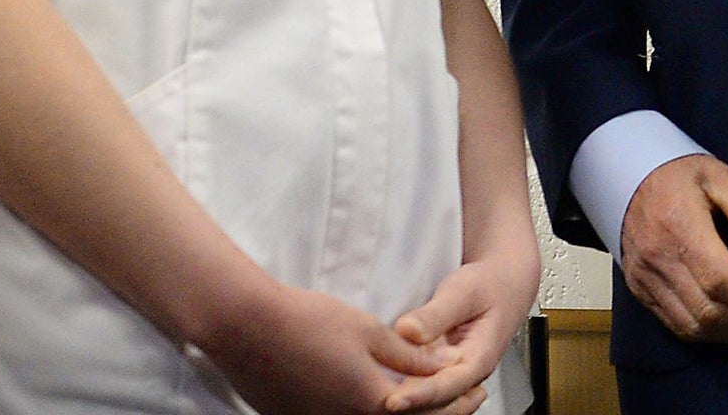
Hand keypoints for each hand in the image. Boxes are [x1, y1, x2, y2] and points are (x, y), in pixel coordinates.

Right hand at [200, 283, 452, 414]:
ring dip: (407, 413)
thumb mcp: (370, 332)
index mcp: (371, 403)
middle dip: (439, 414)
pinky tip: (384, 398)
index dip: (456, 403)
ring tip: (430, 398)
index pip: (426, 412)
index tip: (478, 391)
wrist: (249, 330)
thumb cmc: (311, 322)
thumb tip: (445, 365)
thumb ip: (410, 356)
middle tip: (467, 399)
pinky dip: (371, 412)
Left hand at [382, 246, 542, 413]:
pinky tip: (380, 386)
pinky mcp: (436, 370)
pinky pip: (419, 386)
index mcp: (479, 359)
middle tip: (378, 400)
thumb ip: (437, 313)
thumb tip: (407, 331)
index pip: (449, 387)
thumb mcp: (464, 291)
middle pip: (436, 403)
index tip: (392, 400)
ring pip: (427, 400)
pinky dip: (401, 388)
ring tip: (375, 396)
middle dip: (409, 404)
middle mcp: (465, 375)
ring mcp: (450, 375)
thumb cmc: (488, 286)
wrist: (502, 282)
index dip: (420, 396)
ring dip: (405, 399)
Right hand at [620, 154, 727, 343]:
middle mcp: (659, 260)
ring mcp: (645, 279)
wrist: (625, 175)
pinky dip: (708, 333)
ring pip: (692, 326)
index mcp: (681, 227)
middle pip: (709, 312)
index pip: (721, 281)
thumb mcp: (718, 177)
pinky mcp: (639, 290)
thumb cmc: (676, 173)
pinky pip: (675, 325)